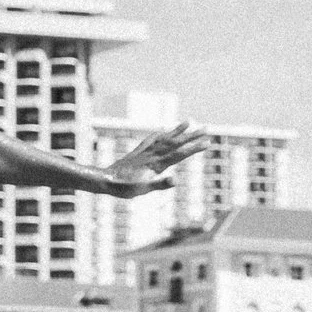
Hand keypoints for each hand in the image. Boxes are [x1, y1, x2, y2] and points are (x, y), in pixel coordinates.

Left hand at [99, 122, 214, 197]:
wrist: (103, 180)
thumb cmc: (123, 188)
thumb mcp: (142, 190)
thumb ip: (160, 184)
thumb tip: (176, 179)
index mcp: (156, 164)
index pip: (179, 154)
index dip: (194, 149)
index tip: (208, 142)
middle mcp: (152, 155)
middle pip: (175, 144)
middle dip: (192, 137)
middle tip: (207, 128)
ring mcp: (144, 152)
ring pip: (164, 139)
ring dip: (177, 131)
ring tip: (189, 121)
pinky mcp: (137, 153)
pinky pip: (150, 140)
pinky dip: (158, 134)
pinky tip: (162, 130)